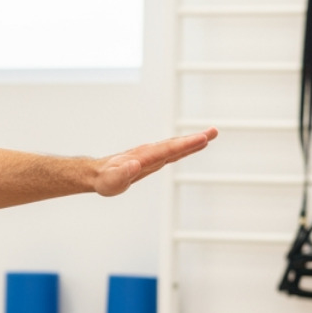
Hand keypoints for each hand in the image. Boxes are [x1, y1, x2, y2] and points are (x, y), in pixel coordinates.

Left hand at [92, 128, 216, 196]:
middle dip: (195, 139)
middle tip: (214, 131)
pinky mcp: (152, 160)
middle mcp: (150, 153)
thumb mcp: (112, 180)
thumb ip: (122, 173)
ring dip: (192, 141)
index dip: (186, 144)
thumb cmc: (104, 179)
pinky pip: (172, 152)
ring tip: (211, 135)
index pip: (169, 149)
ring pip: (175, 146)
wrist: (97, 174)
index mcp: (144, 157)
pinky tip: (193, 145)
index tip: (203, 138)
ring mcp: (152, 155)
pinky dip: (184, 148)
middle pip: (176, 144)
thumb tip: (134, 165)